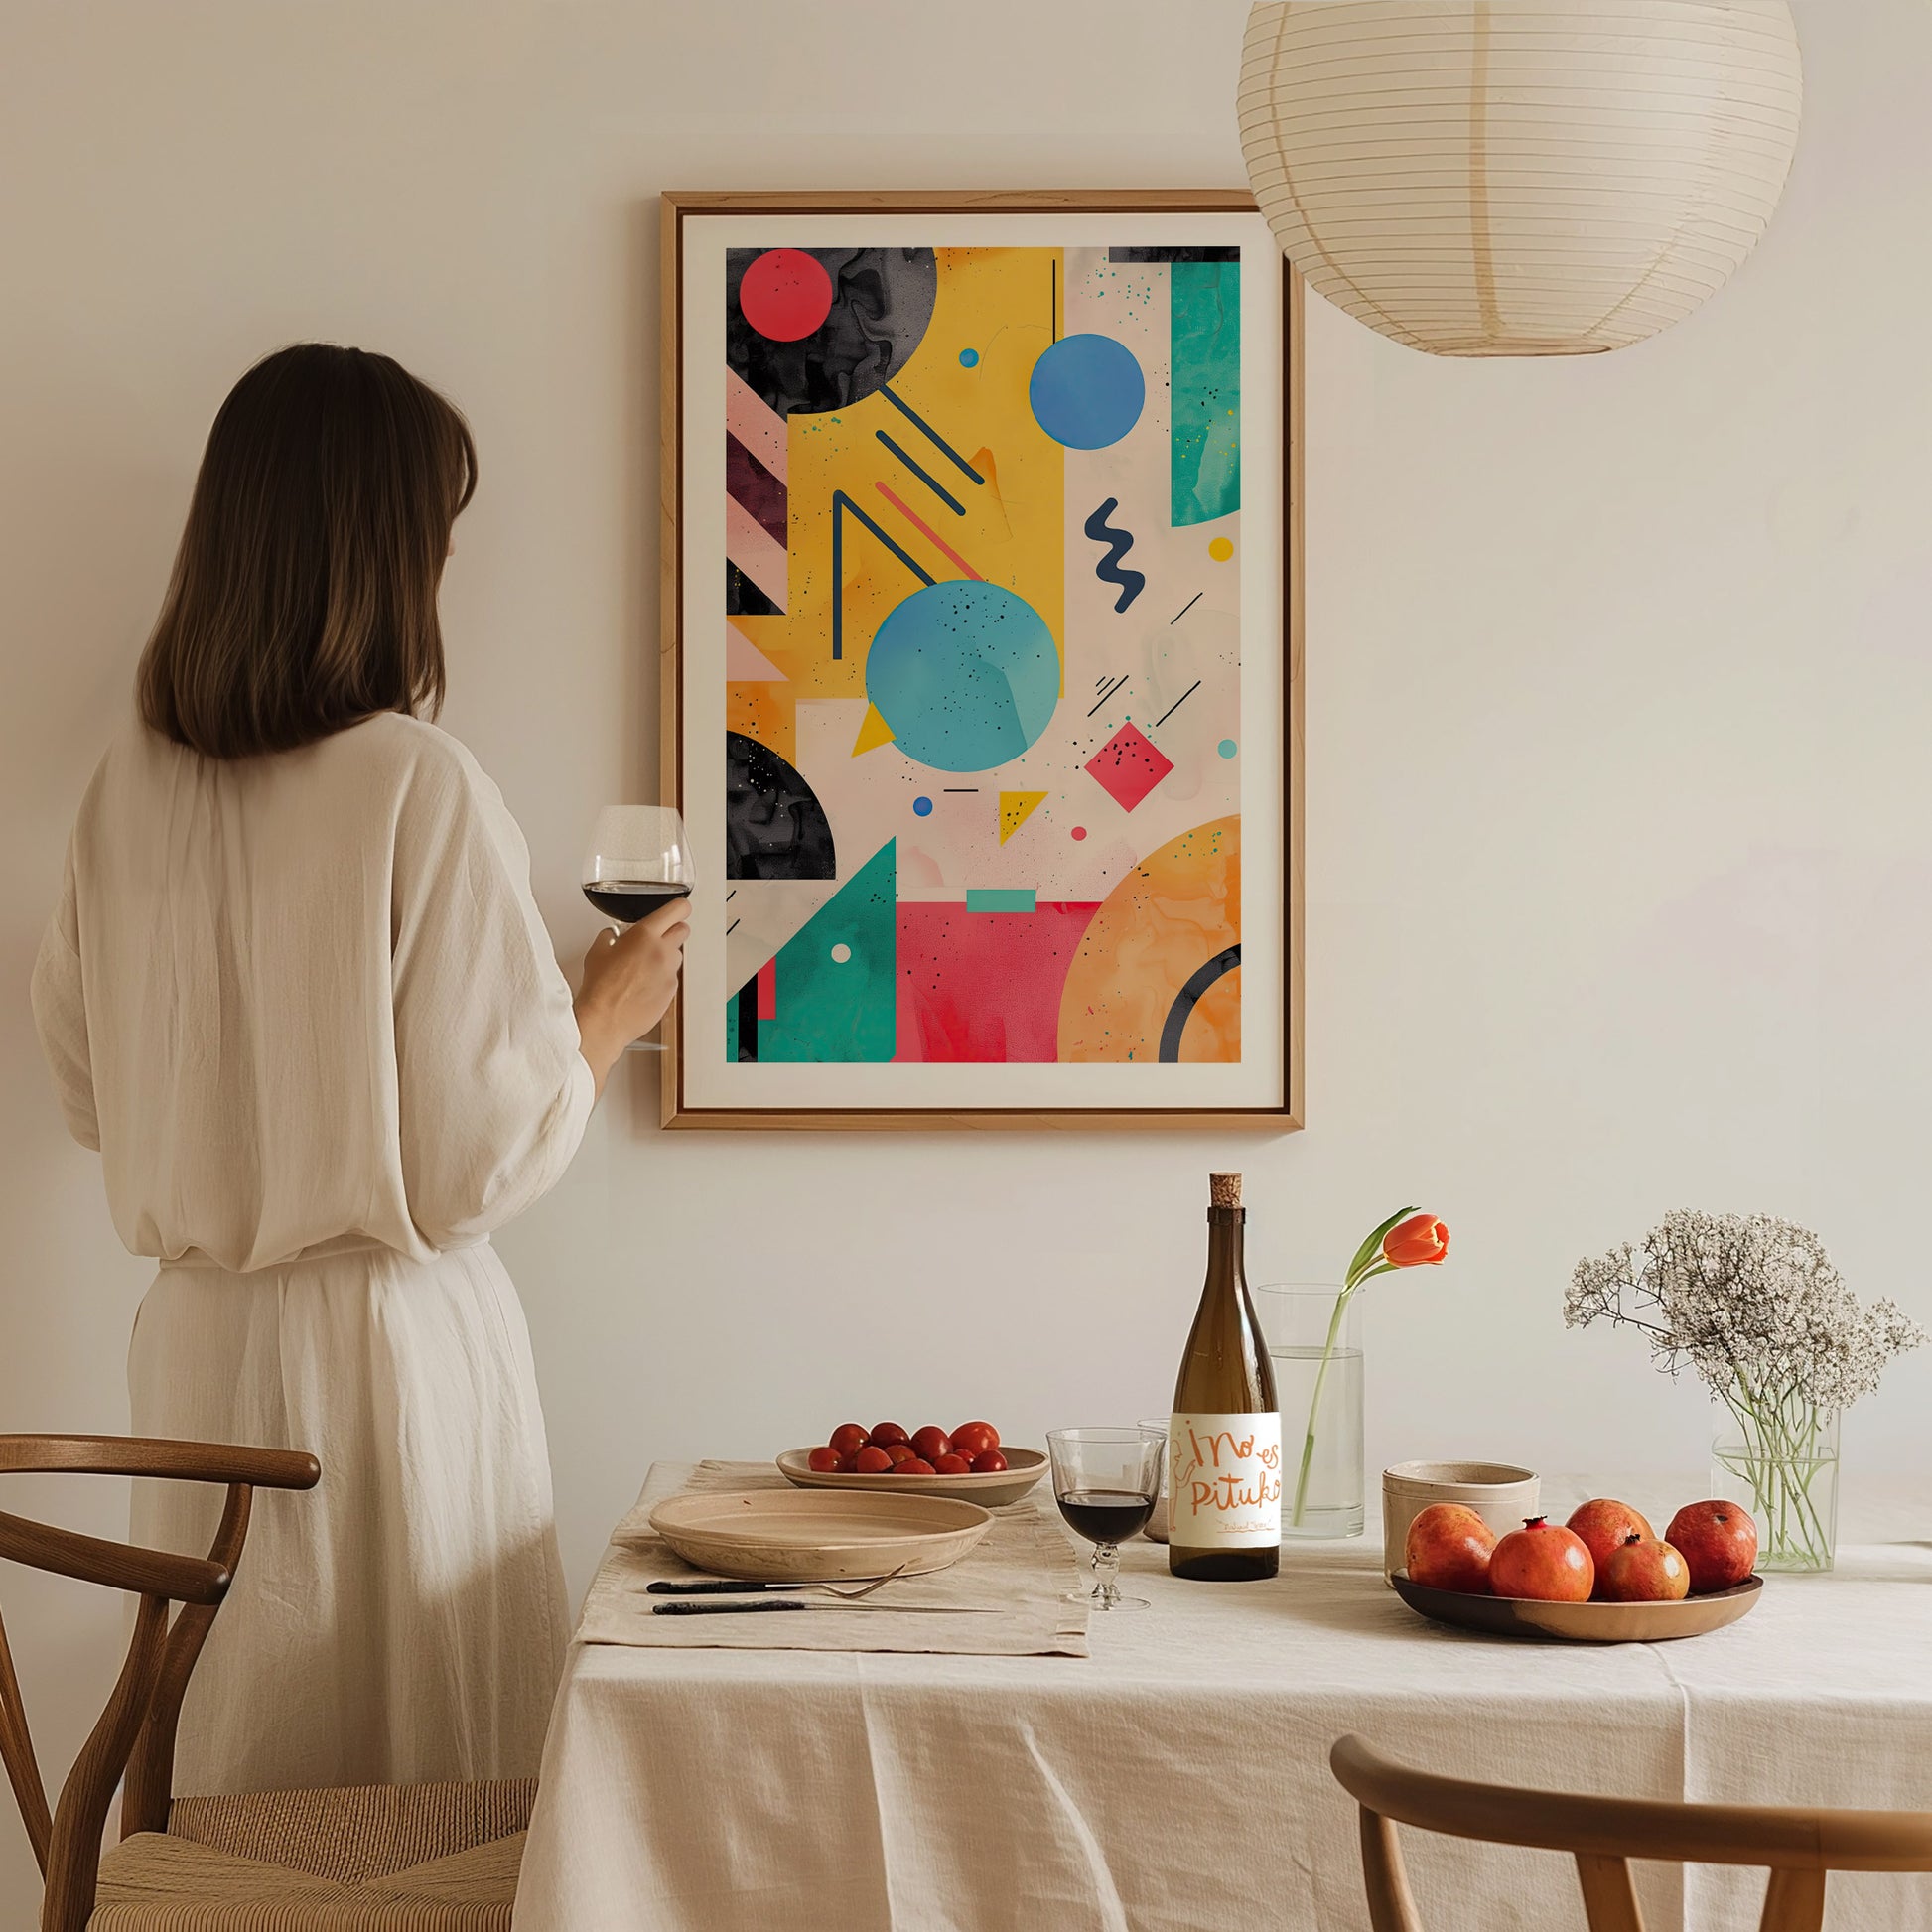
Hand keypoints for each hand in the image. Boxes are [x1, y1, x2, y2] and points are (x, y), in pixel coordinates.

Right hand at [574, 896, 690, 1095]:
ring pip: (677, 956)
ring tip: (644, 966)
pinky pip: (672, 978)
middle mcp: (663, 952)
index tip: (678, 909)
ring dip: (666, 956)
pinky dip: (662, 978)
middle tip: (657, 938)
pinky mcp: (671, 991)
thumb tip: (613, 936)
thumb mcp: (597, 952)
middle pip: (683, 930)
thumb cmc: (600, 988)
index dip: (679, 908)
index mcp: (645, 935)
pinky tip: (643, 985)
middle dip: (672, 931)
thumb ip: (610, 937)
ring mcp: (669, 973)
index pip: (678, 910)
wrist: (605, 1019)